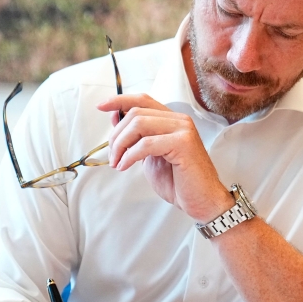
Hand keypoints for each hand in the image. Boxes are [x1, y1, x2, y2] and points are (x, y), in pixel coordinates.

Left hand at [97, 94, 234, 221]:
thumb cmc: (179, 182)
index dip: (120, 100)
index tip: (101, 106)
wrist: (202, 201)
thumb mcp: (150, 156)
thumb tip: (115, 118)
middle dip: (116, 134)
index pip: (143, 100)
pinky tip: (125, 167)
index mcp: (172, 120)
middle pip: (136, 113)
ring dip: (121, 144)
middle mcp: (179, 120)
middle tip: (112, 156)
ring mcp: (183, 130)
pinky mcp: (183, 144)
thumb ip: (136, 137)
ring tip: (117, 162)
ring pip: (139, 124)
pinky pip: (146, 144)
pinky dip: (129, 156)